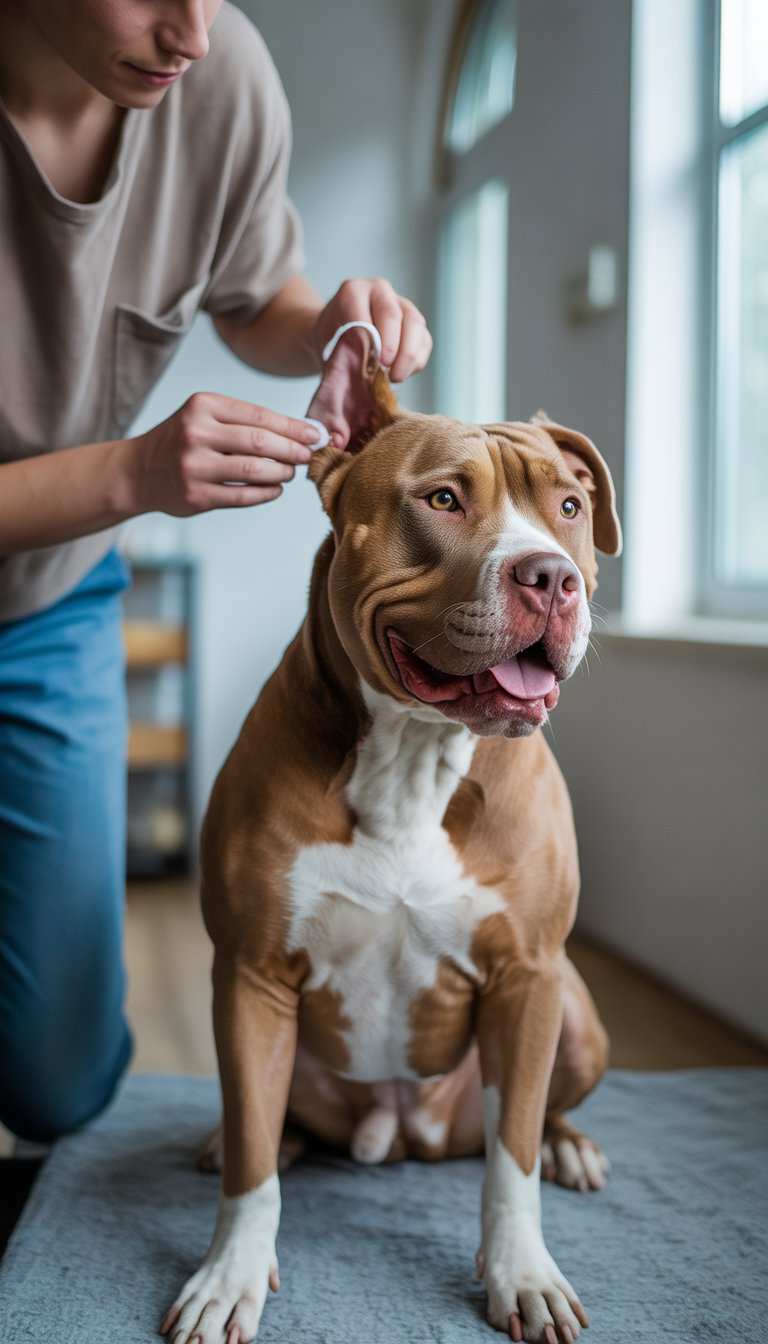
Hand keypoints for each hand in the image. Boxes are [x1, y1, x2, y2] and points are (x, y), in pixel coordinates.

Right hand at [129, 392, 319, 515]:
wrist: (138, 471)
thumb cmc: (182, 440)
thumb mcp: (204, 416)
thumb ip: (243, 422)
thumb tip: (299, 430)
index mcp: (202, 406)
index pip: (259, 415)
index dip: (292, 427)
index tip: (316, 434)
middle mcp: (196, 433)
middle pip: (260, 442)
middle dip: (292, 450)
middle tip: (309, 455)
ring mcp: (194, 466)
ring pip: (254, 471)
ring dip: (281, 472)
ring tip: (291, 472)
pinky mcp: (195, 496)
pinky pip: (242, 496)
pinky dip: (266, 493)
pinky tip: (275, 489)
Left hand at [312, 278, 432, 382]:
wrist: (337, 337)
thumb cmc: (332, 341)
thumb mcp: (329, 344)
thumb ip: (345, 349)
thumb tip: (368, 364)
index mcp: (353, 291)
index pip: (365, 311)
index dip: (373, 337)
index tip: (375, 360)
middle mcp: (380, 291)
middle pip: (393, 315)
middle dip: (393, 345)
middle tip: (386, 369)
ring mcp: (401, 305)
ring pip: (415, 326)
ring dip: (408, 355)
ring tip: (396, 377)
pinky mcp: (415, 324)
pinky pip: (424, 341)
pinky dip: (416, 361)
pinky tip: (402, 373)